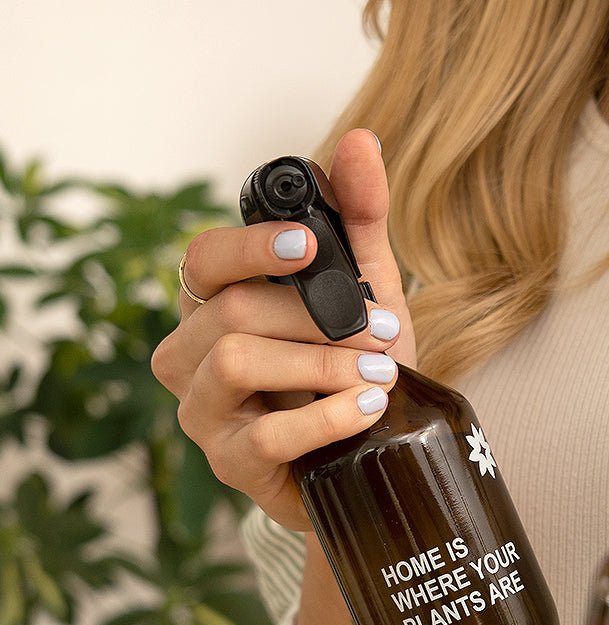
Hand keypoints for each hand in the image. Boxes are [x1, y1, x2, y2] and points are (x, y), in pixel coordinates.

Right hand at [151, 129, 411, 530]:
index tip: (310, 244)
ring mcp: (204, 414)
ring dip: (321, 364)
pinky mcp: (229, 466)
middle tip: (382, 334)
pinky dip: (325, 417)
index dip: (251, 247)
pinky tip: (366, 410)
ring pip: (238, 364)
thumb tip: (360, 141)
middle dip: (318, 320)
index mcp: (215, 307)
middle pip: (232, 313)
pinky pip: (265, 436)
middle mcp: (192, 356)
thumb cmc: (355, 372)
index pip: (204, 261)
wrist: (370, 461)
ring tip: (380, 374)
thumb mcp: (368, 296)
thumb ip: (359, 223)